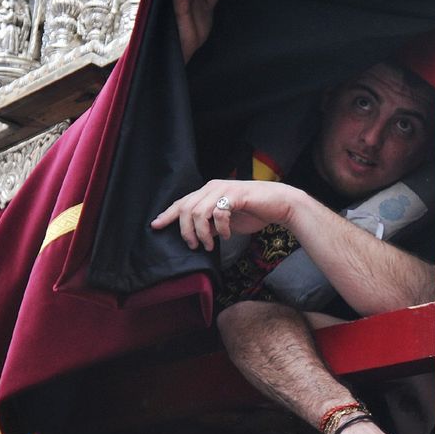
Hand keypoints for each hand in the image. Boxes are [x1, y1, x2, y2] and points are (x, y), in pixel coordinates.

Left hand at [150, 179, 300, 251]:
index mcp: (208, 191)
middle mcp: (212, 187)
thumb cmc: (254, 211)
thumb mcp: (227, 221)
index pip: (182, 202)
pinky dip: (220, 229)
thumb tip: (197, 236)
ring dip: (201, 233)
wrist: (279, 204)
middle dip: (185, 231)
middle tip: (193, 246)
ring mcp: (223, 190)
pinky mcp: (235, 196)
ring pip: (198, 212)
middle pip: (186, 209)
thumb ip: (211, 225)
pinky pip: (218, 214)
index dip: (167, 215)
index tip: (155, 226)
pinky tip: (226, 236)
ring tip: (210, 244)